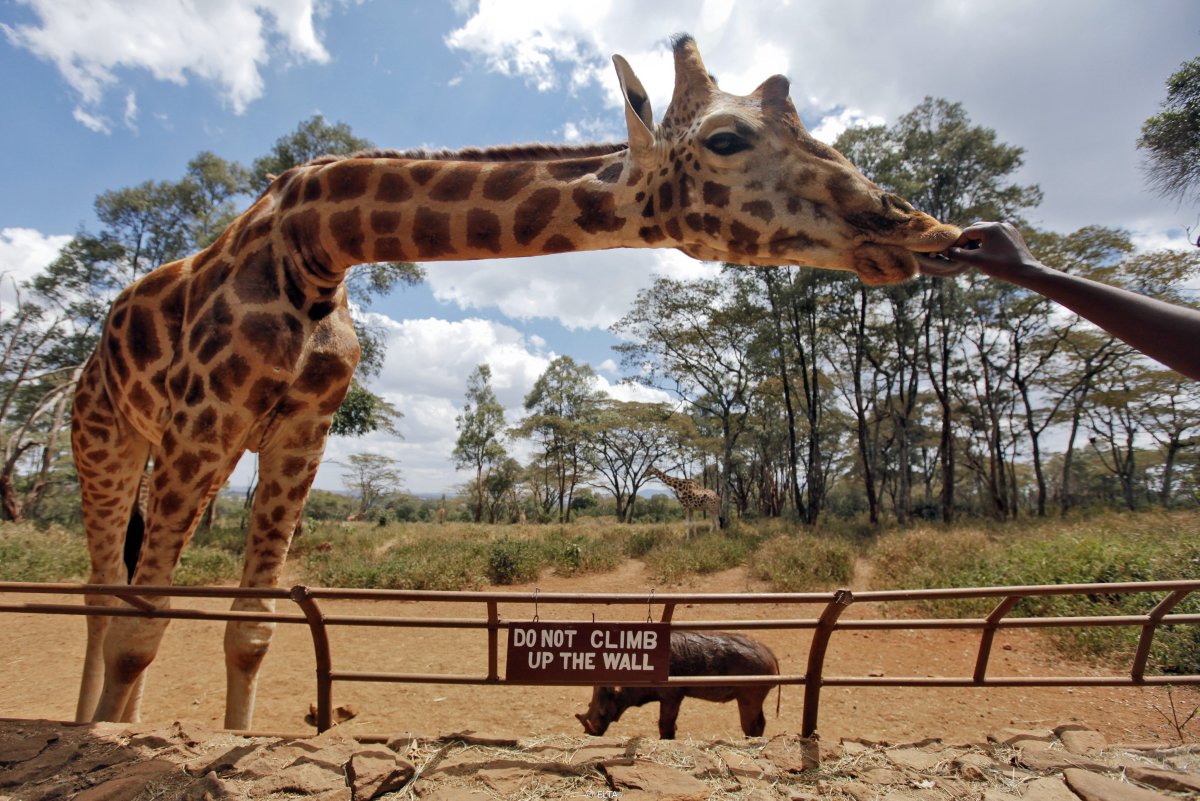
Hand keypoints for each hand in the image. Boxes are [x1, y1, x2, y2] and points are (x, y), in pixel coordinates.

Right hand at [916, 221, 1041, 278]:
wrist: (1026, 271)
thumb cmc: (1000, 266)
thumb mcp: (976, 261)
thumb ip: (959, 254)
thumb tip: (947, 251)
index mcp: (990, 228)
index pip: (968, 232)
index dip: (960, 242)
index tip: (956, 253)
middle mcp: (1000, 224)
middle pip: (977, 229)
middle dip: (969, 240)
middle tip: (965, 252)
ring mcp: (1008, 229)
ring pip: (988, 232)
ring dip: (979, 240)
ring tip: (976, 253)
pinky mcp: (1014, 235)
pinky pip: (997, 235)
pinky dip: (990, 241)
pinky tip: (990, 253)